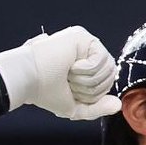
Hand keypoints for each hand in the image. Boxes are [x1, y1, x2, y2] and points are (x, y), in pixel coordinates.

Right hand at [0, 25, 120, 120]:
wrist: (27, 80)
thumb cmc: (45, 92)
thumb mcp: (75, 107)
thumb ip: (97, 108)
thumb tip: (118, 104)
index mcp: (85, 67)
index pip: (107, 83)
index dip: (93, 95)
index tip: (71, 91)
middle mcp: (86, 53)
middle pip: (111, 76)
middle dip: (91, 89)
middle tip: (69, 82)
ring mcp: (84, 43)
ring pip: (108, 69)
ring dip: (87, 80)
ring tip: (68, 74)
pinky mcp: (81, 36)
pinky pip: (101, 59)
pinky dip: (86, 70)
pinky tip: (71, 65)